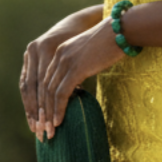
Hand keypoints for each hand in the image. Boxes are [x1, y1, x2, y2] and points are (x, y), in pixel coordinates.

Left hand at [19, 5, 102, 136]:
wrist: (120, 30)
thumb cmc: (110, 43)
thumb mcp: (88, 55)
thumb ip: (79, 67)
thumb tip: (77, 85)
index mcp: (59, 52)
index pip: (43, 80)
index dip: (41, 100)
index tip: (41, 117)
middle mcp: (58, 56)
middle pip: (42, 88)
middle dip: (41, 111)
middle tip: (42, 129)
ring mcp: (65, 61)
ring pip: (49, 92)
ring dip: (48, 114)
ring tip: (50, 130)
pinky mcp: (75, 68)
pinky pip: (61, 93)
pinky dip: (58, 109)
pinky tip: (58, 121)